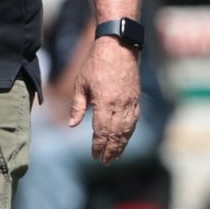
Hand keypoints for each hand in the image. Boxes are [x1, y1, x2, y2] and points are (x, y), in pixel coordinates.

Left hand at [68, 36, 142, 163]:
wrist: (118, 46)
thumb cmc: (96, 63)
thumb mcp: (81, 84)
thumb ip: (78, 106)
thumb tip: (73, 125)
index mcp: (104, 103)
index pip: (101, 131)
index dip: (99, 146)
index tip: (95, 156)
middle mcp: (120, 105)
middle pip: (116, 134)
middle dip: (111, 150)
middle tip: (106, 162)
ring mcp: (130, 102)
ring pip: (127, 129)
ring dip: (122, 144)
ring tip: (116, 156)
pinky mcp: (136, 98)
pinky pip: (134, 120)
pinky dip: (130, 132)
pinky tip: (125, 138)